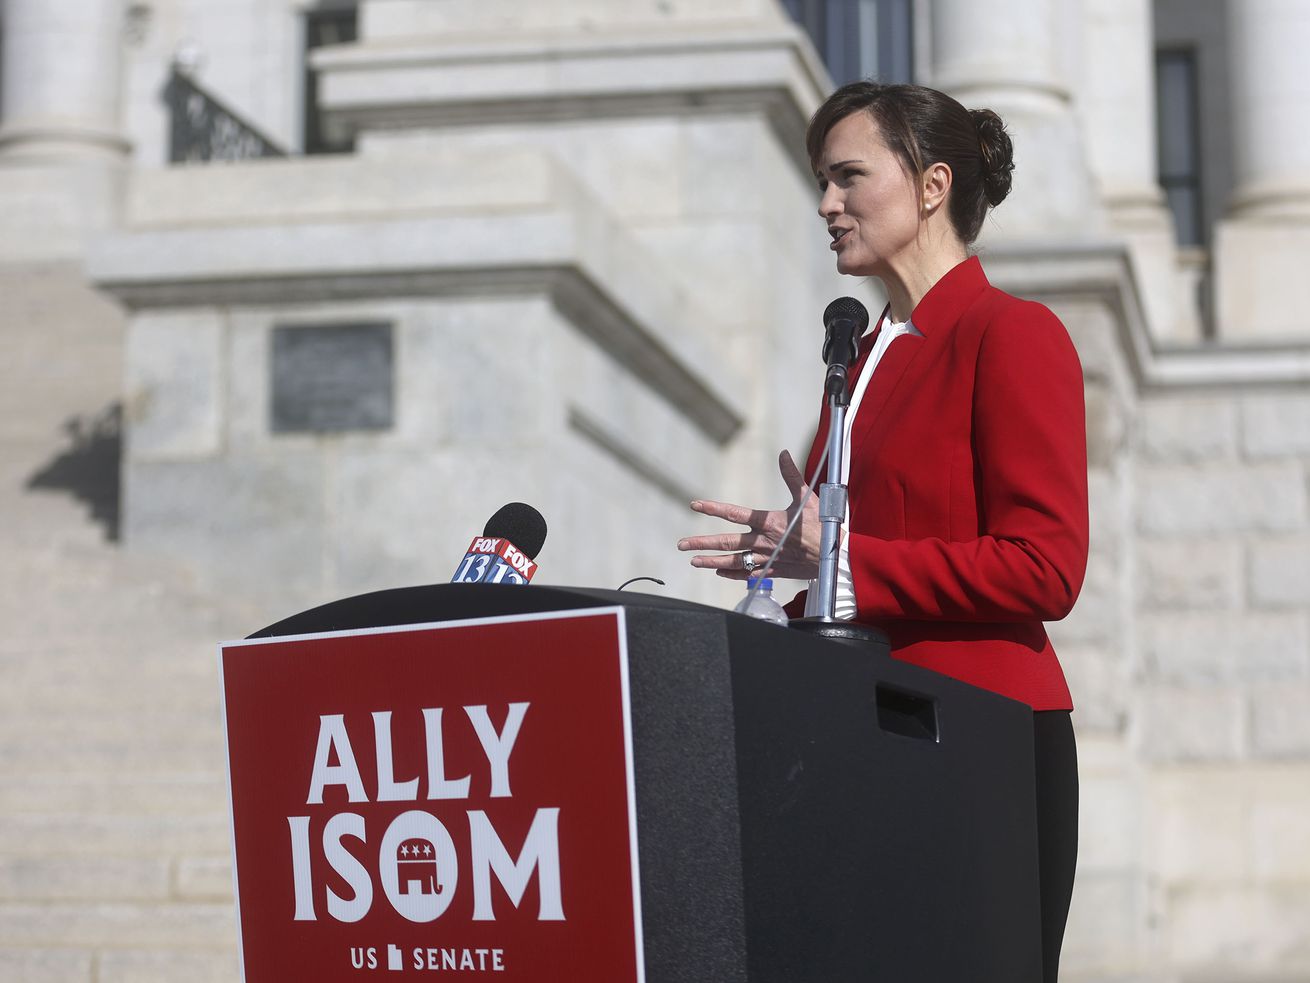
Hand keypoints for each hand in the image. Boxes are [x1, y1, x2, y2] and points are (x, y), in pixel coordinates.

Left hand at [676, 450, 821, 580]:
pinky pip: (748, 574)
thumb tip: (784, 454)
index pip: (734, 514)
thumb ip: (792, 476)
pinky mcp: (773, 571)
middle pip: (726, 542)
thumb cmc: (822, 524)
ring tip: (694, 561)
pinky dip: (732, 573)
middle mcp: (763, 541)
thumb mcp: (806, 497)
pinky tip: (720, 572)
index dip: (713, 508)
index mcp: (769, 521)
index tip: (695, 505)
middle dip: (702, 543)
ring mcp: (767, 558)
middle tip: (682, 544)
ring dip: (711, 561)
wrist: (835, 556)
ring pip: (733, 561)